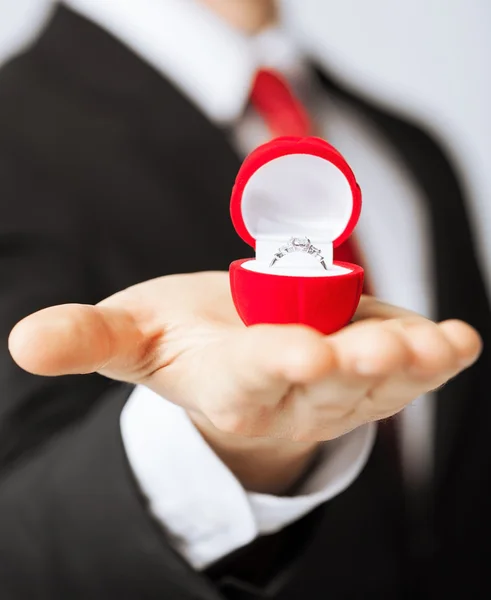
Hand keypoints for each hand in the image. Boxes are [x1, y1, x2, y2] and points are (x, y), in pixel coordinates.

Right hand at [9, 272, 480, 491]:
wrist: (233, 360)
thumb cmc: (184, 344)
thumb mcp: (132, 339)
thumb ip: (88, 341)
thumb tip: (25, 342)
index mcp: (230, 386)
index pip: (253, 379)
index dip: (275, 365)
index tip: (299, 352)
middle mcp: (292, 394)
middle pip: (329, 380)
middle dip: (357, 363)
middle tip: (389, 346)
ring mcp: (340, 387)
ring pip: (380, 379)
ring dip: (413, 362)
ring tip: (442, 345)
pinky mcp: (370, 367)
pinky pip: (409, 367)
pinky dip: (438, 356)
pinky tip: (460, 341)